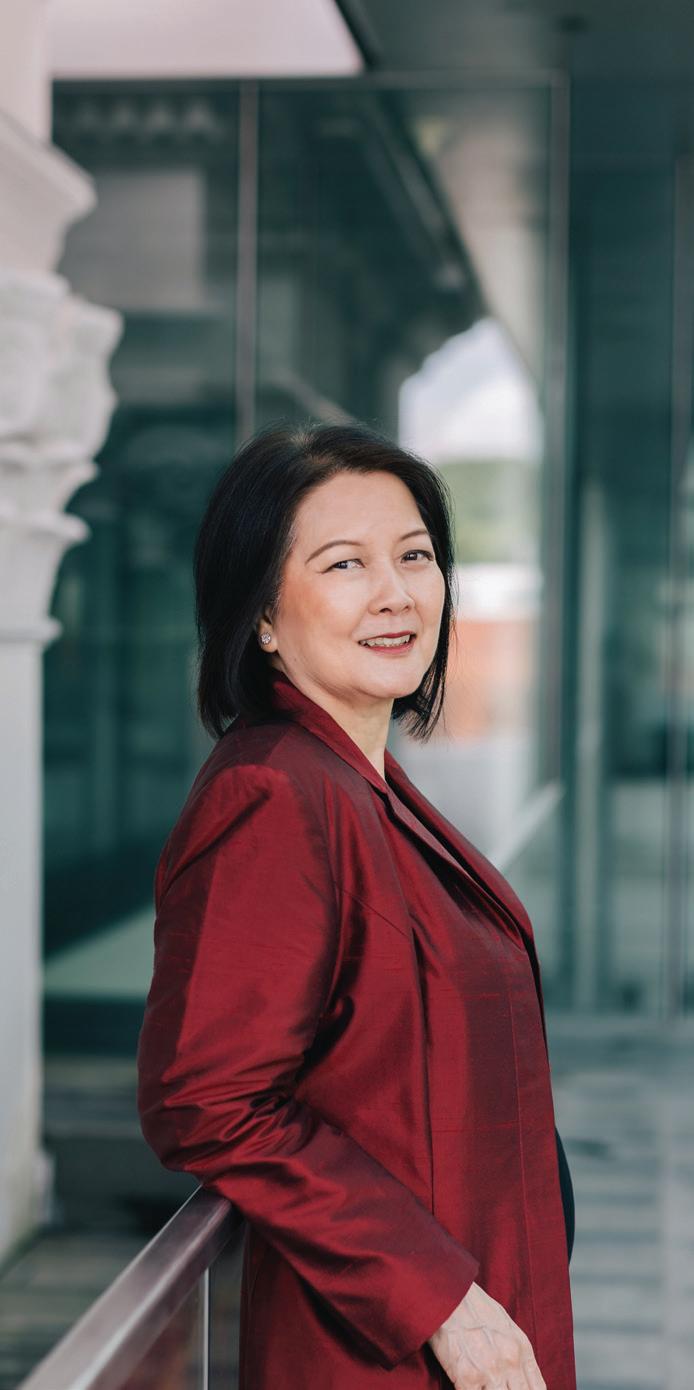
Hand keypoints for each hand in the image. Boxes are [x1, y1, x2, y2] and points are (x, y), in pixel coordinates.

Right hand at [427, 1280, 546, 1389]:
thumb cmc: (473, 1307)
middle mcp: (510, 1361)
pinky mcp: (466, 1377)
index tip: (514, 1388)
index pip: (538, 1389)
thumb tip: (520, 1378)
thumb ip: (517, 1353)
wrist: (447, 1294)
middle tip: (498, 1386)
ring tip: (484, 1387)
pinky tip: (469, 1387)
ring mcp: (490, 1371)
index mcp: (522, 1348)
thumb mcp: (505, 1326)